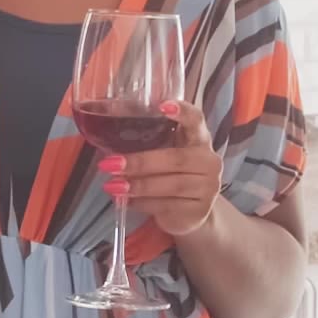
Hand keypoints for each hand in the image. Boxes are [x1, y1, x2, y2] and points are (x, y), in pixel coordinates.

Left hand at [106, 106, 226, 237]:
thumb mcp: (163, 152)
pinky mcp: (199, 211)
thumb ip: (146, 137)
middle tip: (110, 164)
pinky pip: (167, 206)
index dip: (182, 112)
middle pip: (176, 159)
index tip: (163, 106)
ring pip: (171, 185)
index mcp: (199, 139)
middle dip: (140, 162)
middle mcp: (209, 162)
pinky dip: (143, 203)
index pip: (196, 120)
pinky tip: (126, 200)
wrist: (191, 211)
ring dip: (138, 185)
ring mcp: (208, 188)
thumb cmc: (172, 174)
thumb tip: (108, 121)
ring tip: (112, 185)